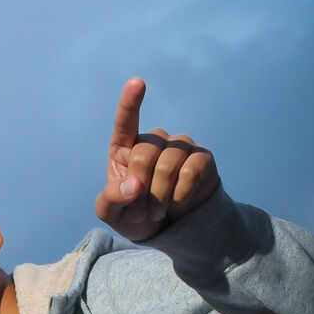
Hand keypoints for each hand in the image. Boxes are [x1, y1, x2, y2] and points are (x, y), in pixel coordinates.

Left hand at [94, 78, 219, 241]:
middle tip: (142, 213)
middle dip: (141, 190)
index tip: (137, 82)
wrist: (169, 230)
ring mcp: (180, 146)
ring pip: (168, 164)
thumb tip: (134, 185)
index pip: (125, 121)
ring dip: (160, 196)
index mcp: (125, 148)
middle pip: (144, 153)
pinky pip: (191, 171)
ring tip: (158, 213)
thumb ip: (111, 199)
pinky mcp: (202, 158)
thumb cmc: (134, 215)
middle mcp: (154, 141)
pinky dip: (180, 194)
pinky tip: (178, 204)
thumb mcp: (110, 213)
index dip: (130, 102)